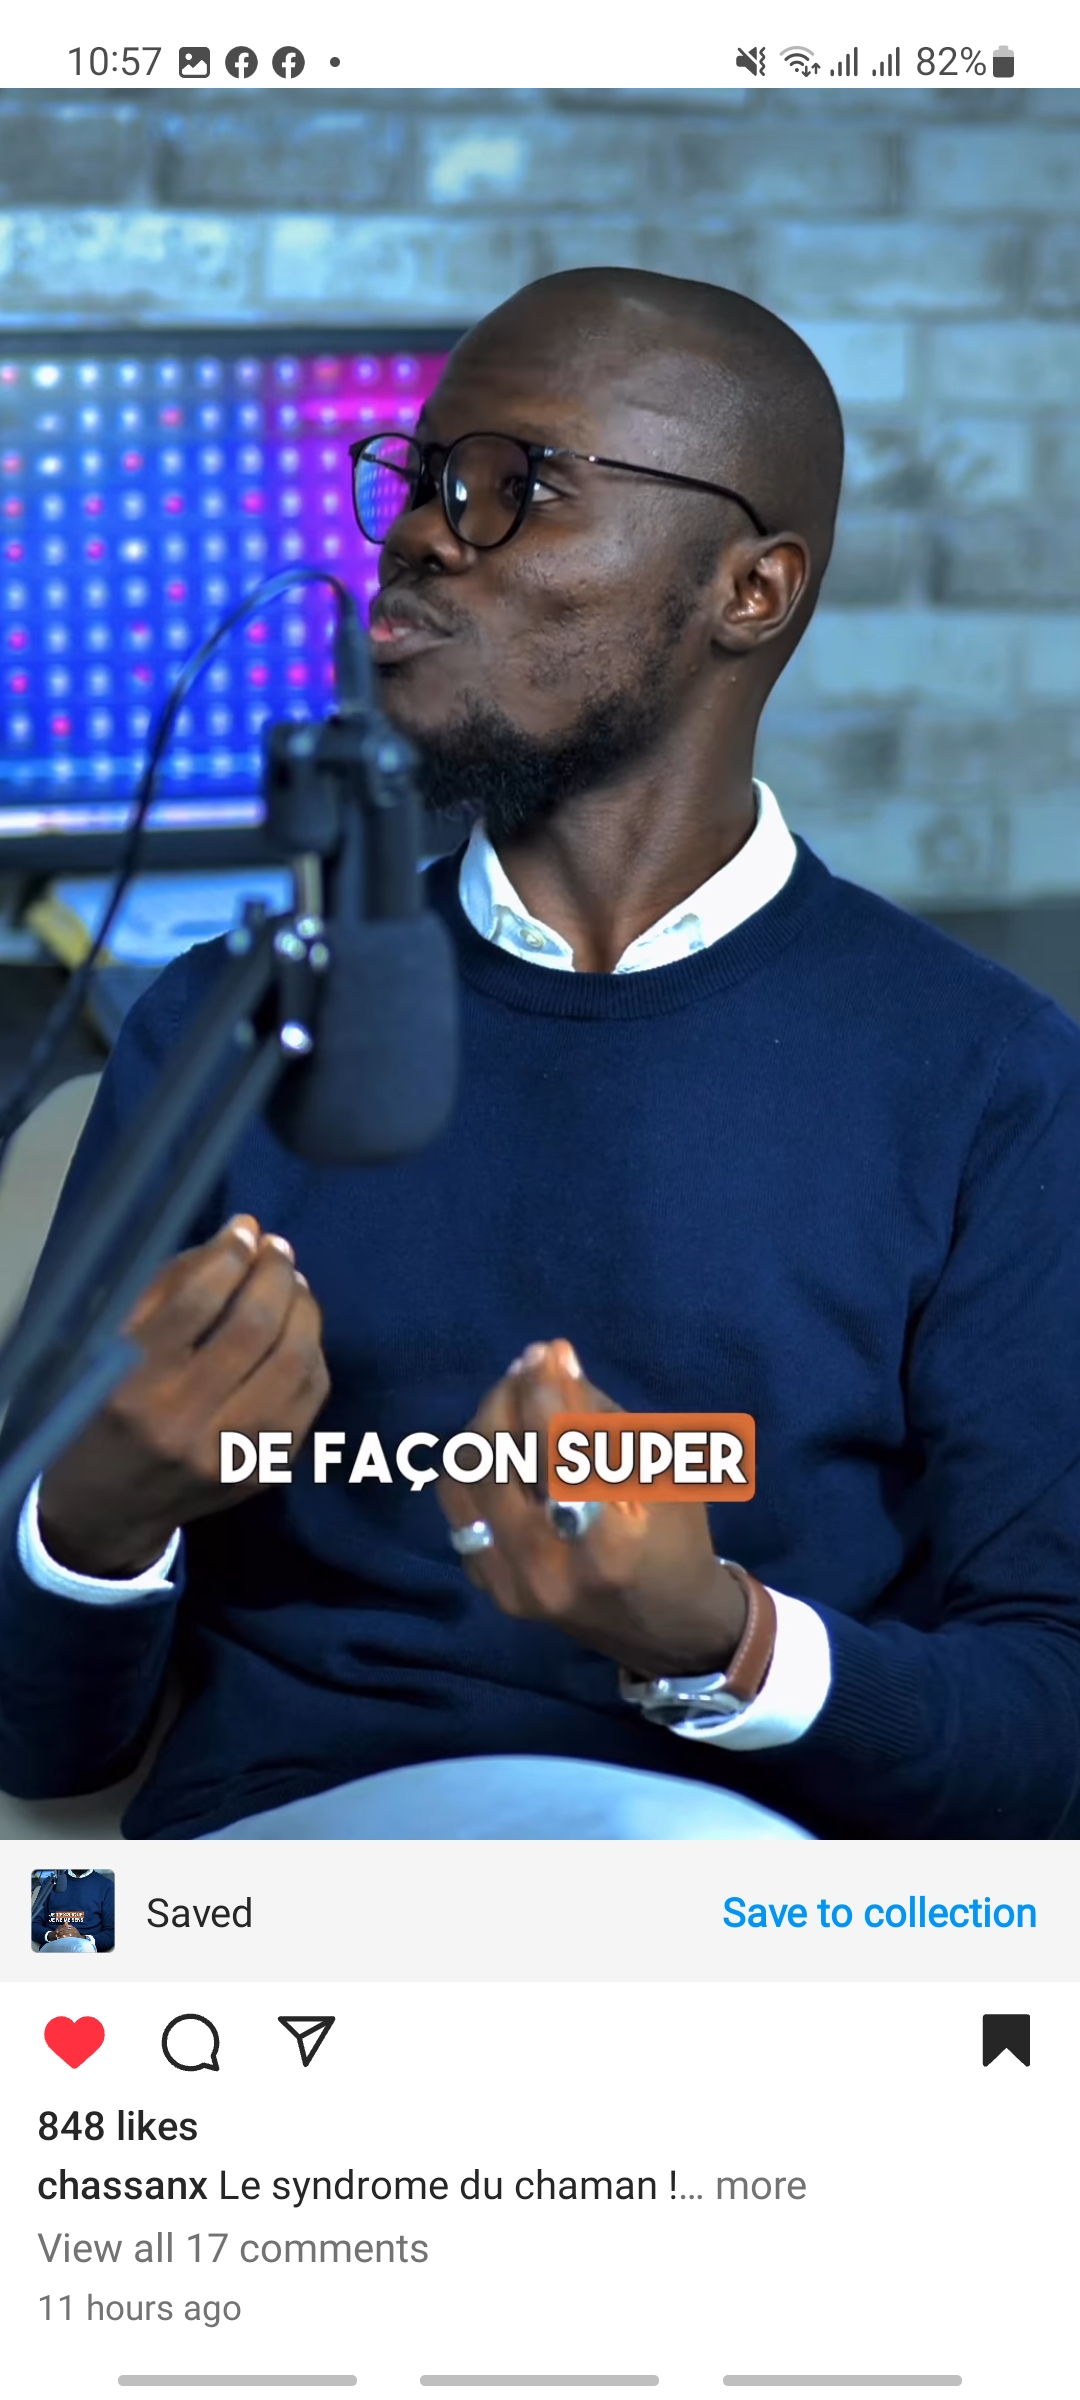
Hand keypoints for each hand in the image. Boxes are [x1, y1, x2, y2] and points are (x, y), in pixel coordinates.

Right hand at [37, 1215, 329, 1578]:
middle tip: (278, 1249)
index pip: (196, 1305)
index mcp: (133, 1387)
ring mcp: (232, 1454)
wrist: (107, 1510)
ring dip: (303, 1309)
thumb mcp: (112, 1347)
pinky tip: (297, 1333)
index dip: (230, 1257)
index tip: (245, 1231)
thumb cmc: (100, 1412)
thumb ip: (168, 1290)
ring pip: (294, 1363)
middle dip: (275, 1275)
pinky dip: (310, 1354)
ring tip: (293, 1283)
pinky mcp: (263, 1471)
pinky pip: (308, 1398)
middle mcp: (185, 1424)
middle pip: (255, 1329)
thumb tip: (237, 1236)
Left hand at [436, 1338, 748, 1679]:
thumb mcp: (662, 1474)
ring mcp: (512, 1586)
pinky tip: (501, 1447)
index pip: (558, 1453)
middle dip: (508, 1399)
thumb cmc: (678, 1540)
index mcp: (609, 1546)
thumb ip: (602, 1418)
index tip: (549, 1352)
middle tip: (528, 1366)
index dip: (546, 1394)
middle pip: (498, 1462)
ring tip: (511, 1400)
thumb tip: (553, 1361)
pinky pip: (459, 1512)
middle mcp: (550, 1571)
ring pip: (465, 1482)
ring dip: (483, 1428)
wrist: (665, 1628)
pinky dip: (475, 1470)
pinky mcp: (492, 1590)